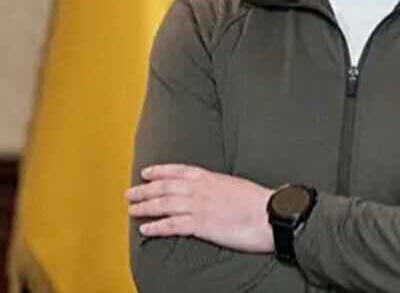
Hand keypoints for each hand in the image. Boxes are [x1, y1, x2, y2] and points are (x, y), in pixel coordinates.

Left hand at [126, 164, 273, 252]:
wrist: (270, 214)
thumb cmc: (259, 202)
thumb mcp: (235, 185)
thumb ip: (219, 186)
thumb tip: (213, 189)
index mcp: (209, 178)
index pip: (177, 171)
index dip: (159, 171)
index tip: (146, 172)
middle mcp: (200, 190)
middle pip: (165, 187)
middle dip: (145, 190)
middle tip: (129, 193)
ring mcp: (199, 207)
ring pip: (164, 205)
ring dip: (145, 207)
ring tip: (131, 209)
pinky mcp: (201, 225)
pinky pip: (172, 225)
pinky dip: (156, 227)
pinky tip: (145, 229)